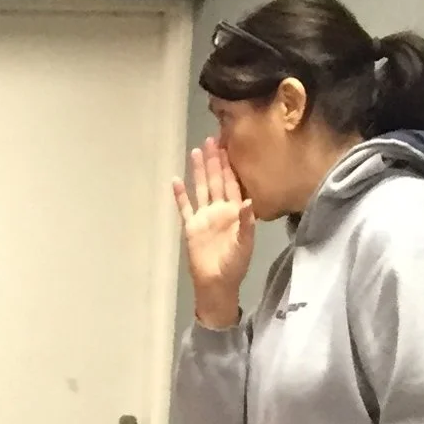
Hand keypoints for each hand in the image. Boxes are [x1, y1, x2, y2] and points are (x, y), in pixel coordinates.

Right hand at [170, 138, 255, 325]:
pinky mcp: (191, 226)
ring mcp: (204, 217)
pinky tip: (176, 180)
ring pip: (201, 188)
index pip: (233, 184)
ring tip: (196, 151)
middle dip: (214, 161)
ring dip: (198, 171)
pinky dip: (180, 195)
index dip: (230, 166)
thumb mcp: (245, 245)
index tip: (229, 147)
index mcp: (235, 212)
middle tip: (212, 139)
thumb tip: (247, 202)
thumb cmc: (235, 266)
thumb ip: (246, 223)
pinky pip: (185, 207)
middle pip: (216, 181)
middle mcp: (219, 210)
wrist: (216, 284)